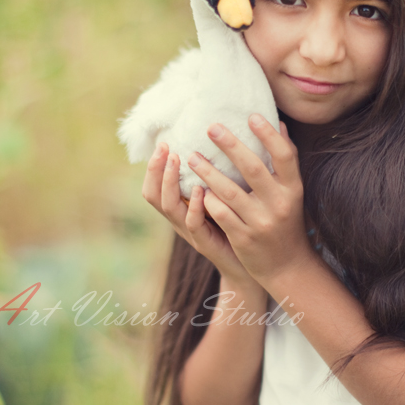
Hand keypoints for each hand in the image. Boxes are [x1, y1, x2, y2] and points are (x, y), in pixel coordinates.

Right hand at [141, 141, 258, 287]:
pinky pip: (193, 224)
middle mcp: (180, 220)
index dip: (154, 166)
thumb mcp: (222, 198)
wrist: (250, 265)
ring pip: (169, 207)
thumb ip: (217, 176)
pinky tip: (200, 190)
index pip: (155, 186)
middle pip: (153, 195)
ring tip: (177, 160)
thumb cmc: (238, 225)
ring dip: (170, 181)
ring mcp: (191, 232)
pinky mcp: (206, 243)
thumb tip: (223, 139)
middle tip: (165, 147)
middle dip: (156, 169)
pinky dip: (194, 206)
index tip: (163, 142)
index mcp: (181, 208)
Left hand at [185, 114, 312, 286]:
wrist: (287, 266)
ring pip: (230, 192)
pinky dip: (208, 201)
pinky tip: (196, 189)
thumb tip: (280, 125)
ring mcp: (261, 222)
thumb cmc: (286, 221)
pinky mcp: (244, 238)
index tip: (252, 116)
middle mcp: (279, 204)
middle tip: (212, 128)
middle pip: (253, 169)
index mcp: (293, 189)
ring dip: (208, 172)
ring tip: (192, 157)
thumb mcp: (291, 193)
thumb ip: (285, 162)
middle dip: (231, 146)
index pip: (285, 155)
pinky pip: (221, 215)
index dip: (269, 135)